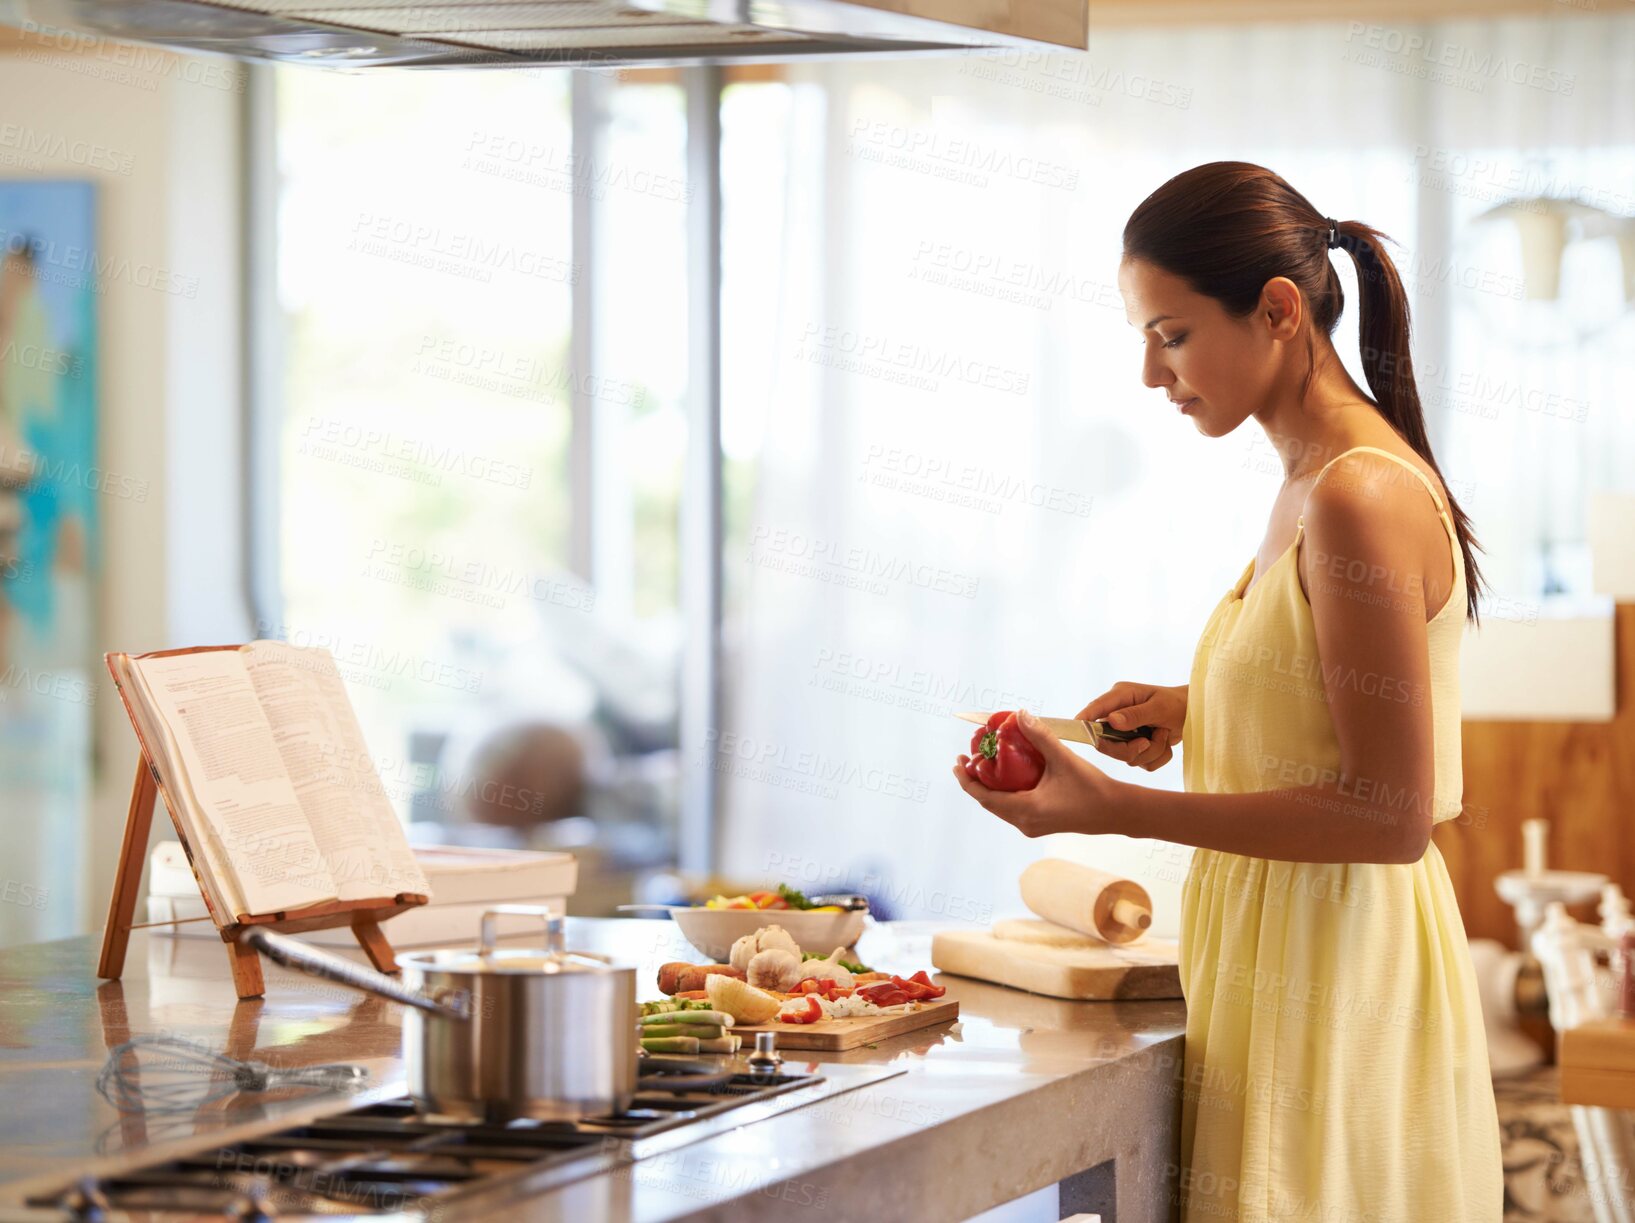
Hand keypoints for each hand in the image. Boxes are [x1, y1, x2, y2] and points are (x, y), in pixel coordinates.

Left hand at [953, 709, 1125, 837]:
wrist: (1117, 812)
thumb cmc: (1092, 788)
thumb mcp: (1063, 759)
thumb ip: (1040, 736)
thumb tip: (1019, 714)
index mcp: (1025, 811)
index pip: (984, 797)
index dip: (966, 779)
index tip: (957, 761)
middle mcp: (1024, 823)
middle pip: (989, 802)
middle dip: (974, 780)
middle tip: (967, 757)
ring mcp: (1032, 826)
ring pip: (1001, 807)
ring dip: (989, 787)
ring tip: (983, 764)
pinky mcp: (1041, 824)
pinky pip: (1013, 808)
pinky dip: (1004, 792)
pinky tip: (1008, 775)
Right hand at [1077, 682, 1185, 771]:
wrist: (1196, 714)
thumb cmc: (1179, 703)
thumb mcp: (1159, 707)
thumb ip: (1135, 715)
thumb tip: (1111, 721)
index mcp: (1121, 697)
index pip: (1096, 710)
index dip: (1085, 721)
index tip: (1078, 728)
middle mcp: (1119, 715)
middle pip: (1106, 743)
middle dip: (1130, 748)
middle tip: (1147, 741)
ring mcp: (1127, 732)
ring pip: (1127, 757)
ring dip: (1151, 751)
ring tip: (1163, 734)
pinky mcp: (1137, 746)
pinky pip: (1142, 763)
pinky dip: (1158, 757)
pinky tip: (1165, 742)